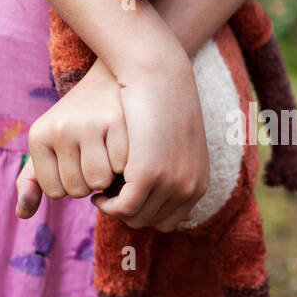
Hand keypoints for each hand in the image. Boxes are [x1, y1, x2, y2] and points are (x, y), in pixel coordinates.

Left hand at [18, 61, 127, 218]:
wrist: (109, 81)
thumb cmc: (77, 122)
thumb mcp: (50, 146)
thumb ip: (33, 181)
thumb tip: (22, 214)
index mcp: (39, 135)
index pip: (55, 192)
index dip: (71, 184)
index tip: (76, 162)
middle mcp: (61, 128)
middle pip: (78, 189)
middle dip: (91, 182)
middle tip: (97, 155)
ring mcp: (90, 124)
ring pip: (101, 181)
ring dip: (110, 176)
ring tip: (110, 152)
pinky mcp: (119, 121)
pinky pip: (124, 167)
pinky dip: (128, 163)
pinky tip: (126, 145)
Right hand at [95, 51, 208, 231]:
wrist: (161, 74)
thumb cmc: (164, 104)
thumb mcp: (178, 144)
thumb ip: (178, 173)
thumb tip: (180, 211)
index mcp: (198, 185)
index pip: (168, 222)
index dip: (143, 213)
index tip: (123, 199)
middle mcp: (189, 188)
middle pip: (150, 222)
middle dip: (127, 213)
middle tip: (107, 196)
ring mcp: (171, 183)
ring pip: (135, 217)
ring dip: (115, 208)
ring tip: (101, 193)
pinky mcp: (148, 174)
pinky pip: (124, 207)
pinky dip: (108, 204)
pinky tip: (97, 192)